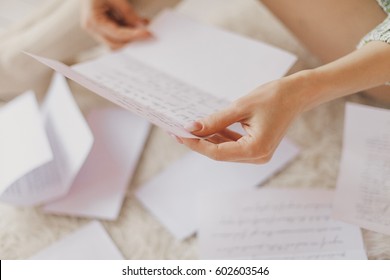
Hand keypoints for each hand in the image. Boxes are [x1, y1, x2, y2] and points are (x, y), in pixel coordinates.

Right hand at [81, 0, 150, 48]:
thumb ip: (127, 12)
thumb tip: (141, 26)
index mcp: (93, 21)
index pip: (117, 34)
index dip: (134, 35)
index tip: (148, 34)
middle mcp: (93, 29)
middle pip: (116, 45)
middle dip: (133, 41)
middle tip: (149, 34)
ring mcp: (97, 30)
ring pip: (118, 42)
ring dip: (132, 37)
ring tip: (145, 25)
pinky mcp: (102, 28)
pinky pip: (117, 35)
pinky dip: (129, 31)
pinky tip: (139, 23)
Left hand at [179, 74, 308, 163]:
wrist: (298, 93)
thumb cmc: (274, 96)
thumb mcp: (240, 107)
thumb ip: (215, 120)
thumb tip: (192, 128)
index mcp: (255, 150)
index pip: (217, 153)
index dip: (195, 144)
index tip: (178, 134)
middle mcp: (257, 157)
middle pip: (219, 153)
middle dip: (198, 142)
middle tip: (178, 131)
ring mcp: (258, 154)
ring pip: (225, 150)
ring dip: (208, 139)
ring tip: (189, 129)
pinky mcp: (257, 147)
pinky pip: (233, 145)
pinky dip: (219, 136)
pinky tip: (207, 128)